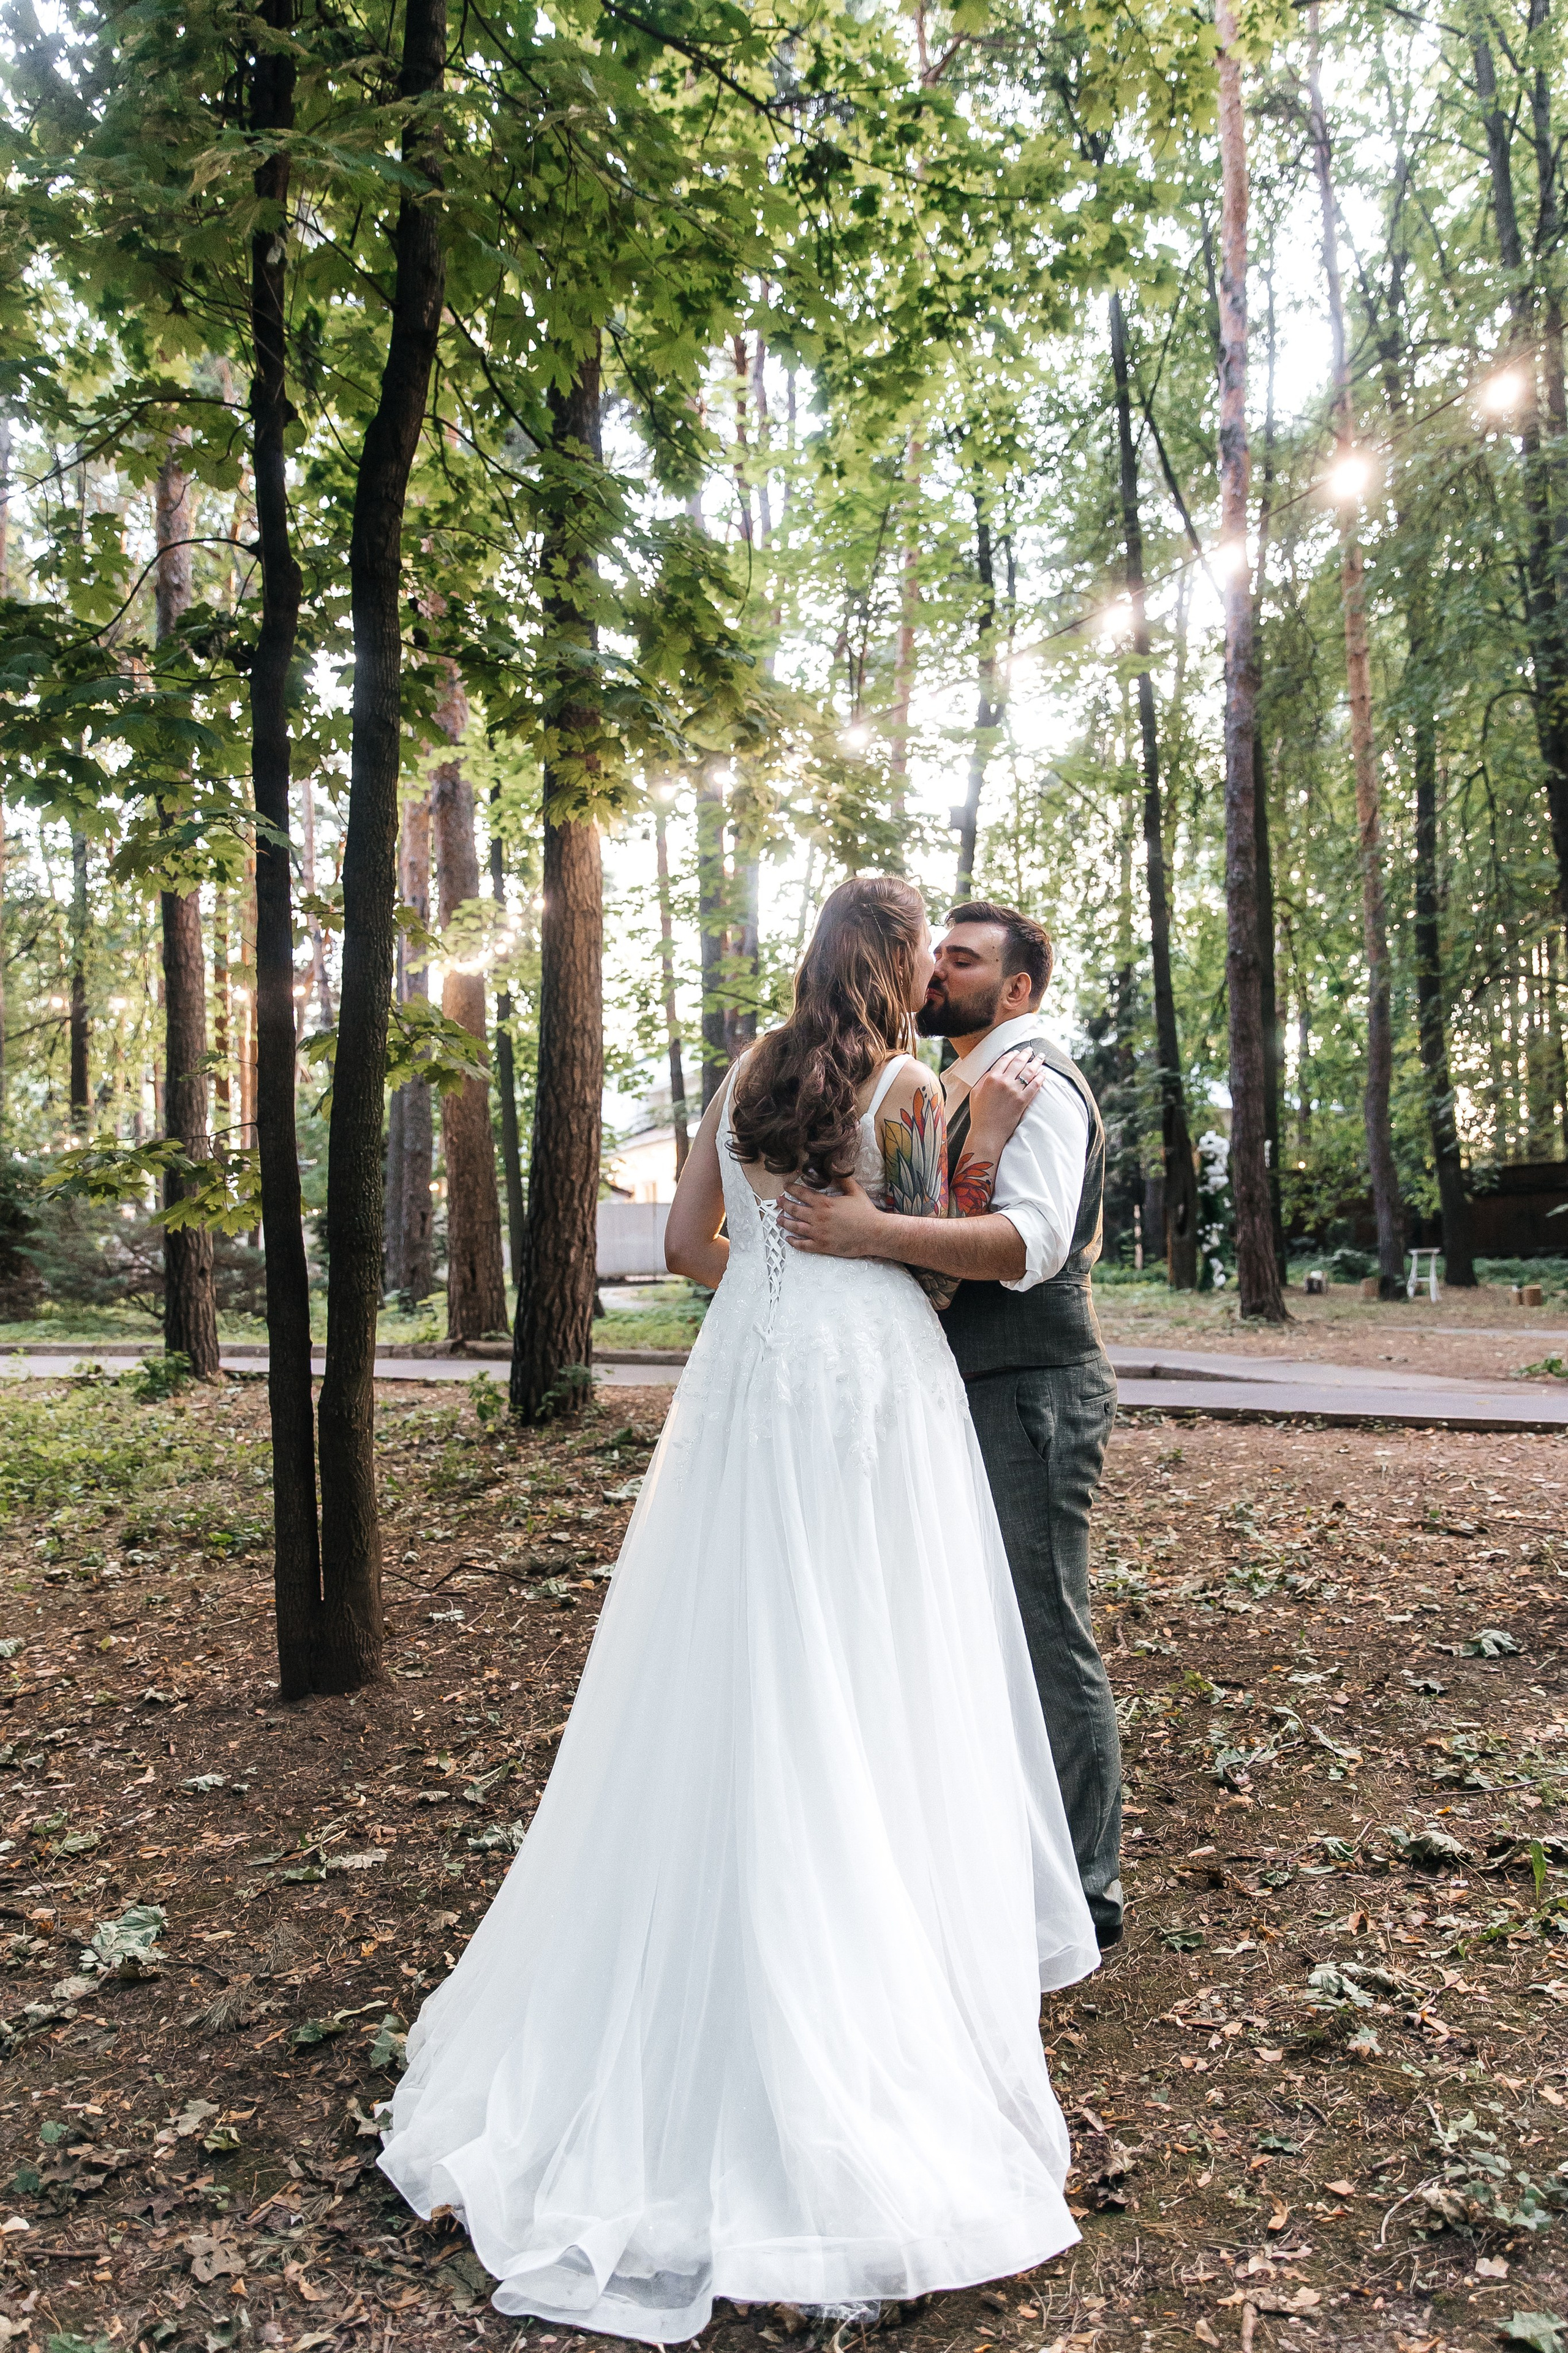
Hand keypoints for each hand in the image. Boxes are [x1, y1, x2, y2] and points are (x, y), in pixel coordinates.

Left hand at [776, 1175, 890, 1259]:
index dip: (791, 1189)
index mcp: (824, 1203)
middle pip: (794, 1210)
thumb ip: (842, 1178)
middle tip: (778, 1201)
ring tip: (778, 1219)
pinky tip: (789, 1239)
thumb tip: (833, 1167)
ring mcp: (818, 1233)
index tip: (786, 1187)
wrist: (874, 1233)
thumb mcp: (855, 1190)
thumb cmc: (865, 1212)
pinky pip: (803, 1245)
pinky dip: (793, 1242)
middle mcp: (818, 1218)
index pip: (802, 1193)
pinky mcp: (822, 1246)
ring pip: (795, 1227)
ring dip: (784, 1222)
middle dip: (784, 1204)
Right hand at [965, 1048, 1047, 1149]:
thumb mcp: (975, 1093)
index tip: (1016, 1052)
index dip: (1012, 1054)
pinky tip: (1044, 1073)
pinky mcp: (1023, 1100)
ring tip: (1041, 1057)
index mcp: (991, 1078)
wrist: (987, 1132)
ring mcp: (1014, 1091)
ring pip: (1029, 1071)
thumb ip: (984, 1079)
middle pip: (1018, 1062)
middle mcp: (1004, 1081)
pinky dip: (1040, 1078)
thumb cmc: (980, 1114)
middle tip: (1031, 1050)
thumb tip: (992, 1071)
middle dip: (1026, 1054)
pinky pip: (1034, 1086)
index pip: (1004, 1060)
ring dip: (1036, 1062)